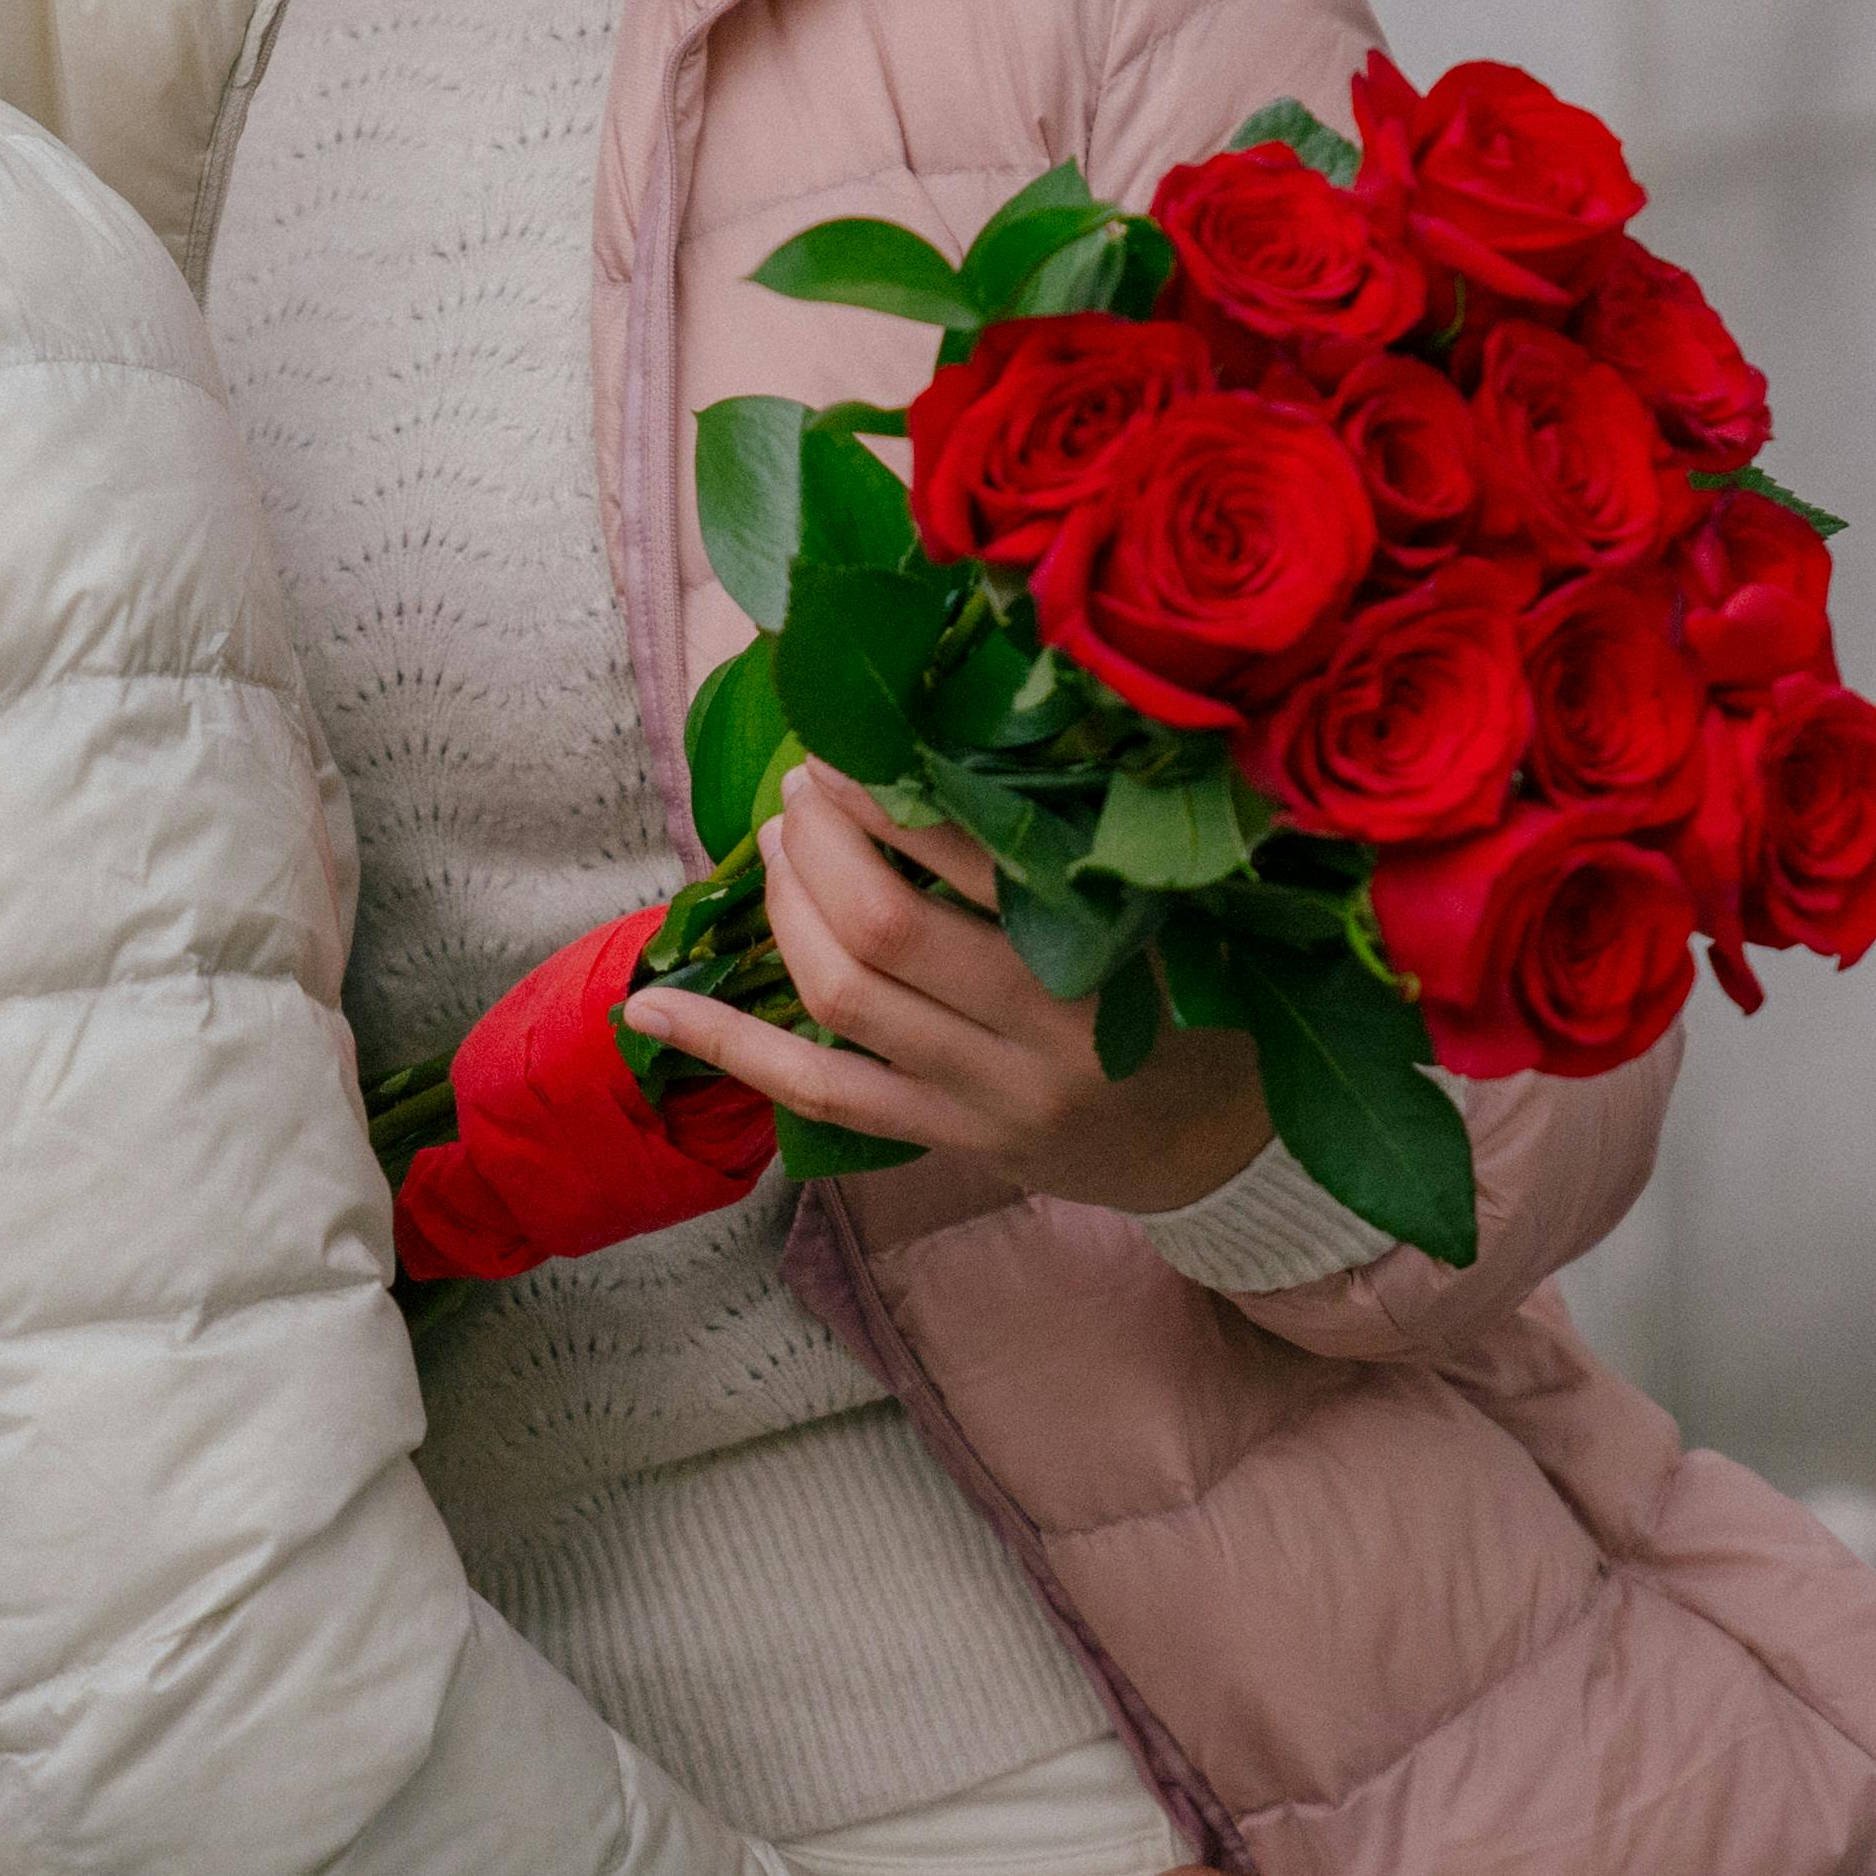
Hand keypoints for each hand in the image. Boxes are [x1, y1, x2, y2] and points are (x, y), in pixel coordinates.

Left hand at [619, 764, 1275, 1215]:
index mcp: (1106, 951)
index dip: (887, 798)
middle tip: (803, 787)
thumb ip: (1072, 836)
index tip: (848, 747)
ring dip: (783, 910)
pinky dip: (730, 1047)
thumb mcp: (1163, 901)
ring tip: (770, 846)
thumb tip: (937, 733)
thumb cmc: (1192, 984)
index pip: (973, 860)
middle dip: (818, 844)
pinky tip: (653, 1009)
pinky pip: (820, 1092)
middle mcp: (1044, 1031)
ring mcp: (988, 1095)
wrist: (1221, 1136)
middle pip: (883, 928)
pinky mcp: (950, 1141)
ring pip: (843, 999)